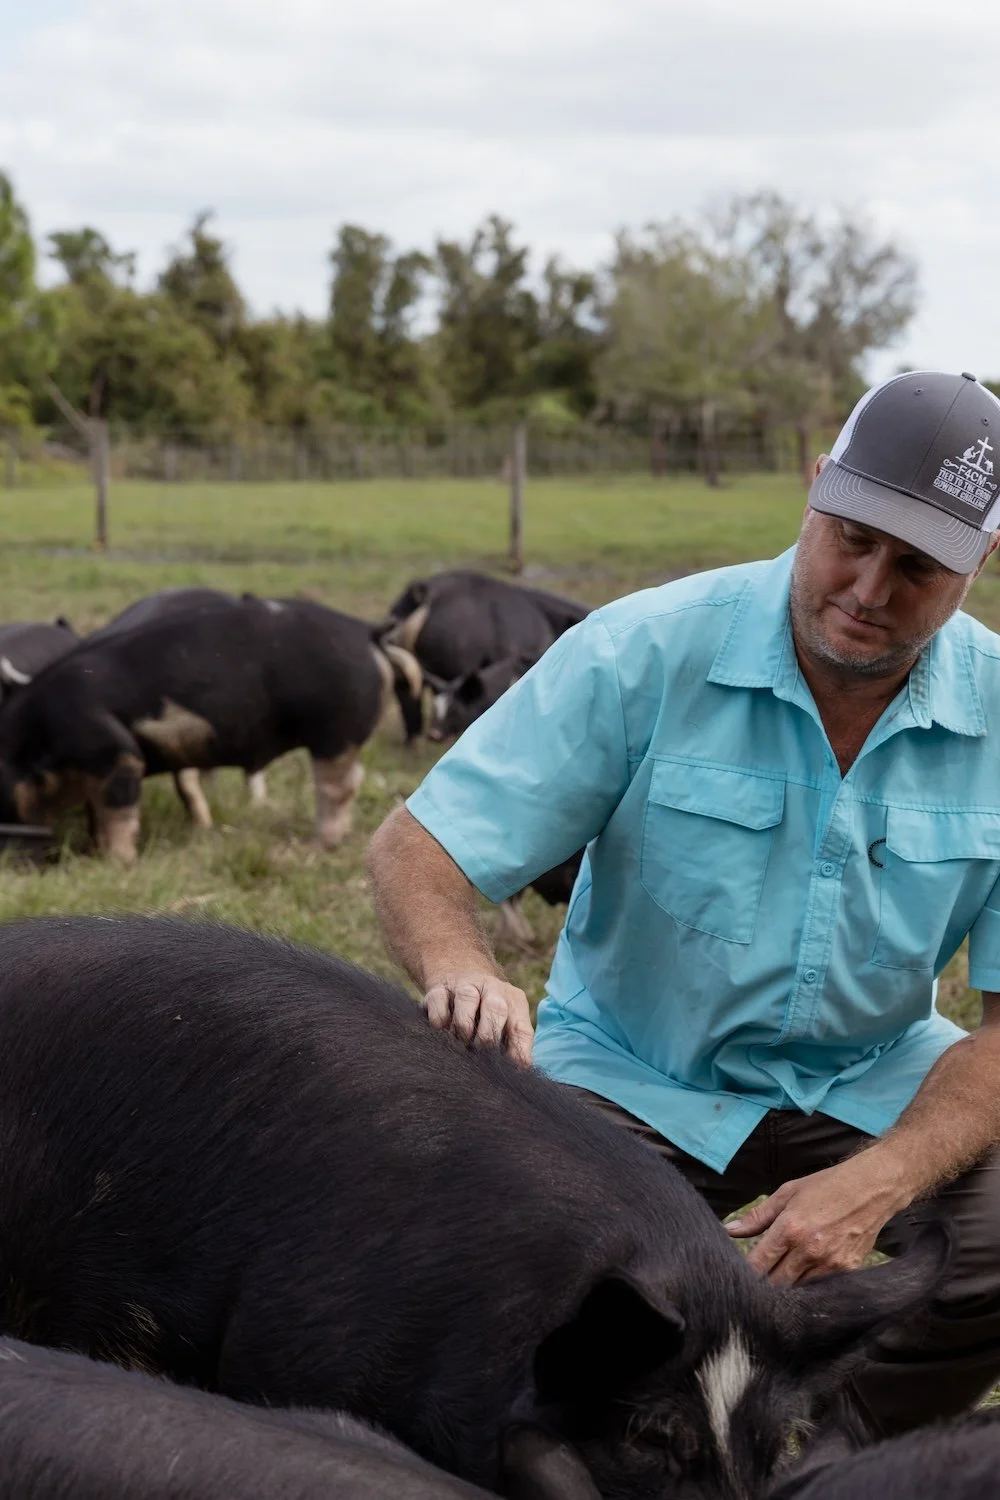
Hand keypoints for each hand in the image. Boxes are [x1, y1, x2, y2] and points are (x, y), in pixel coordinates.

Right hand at [423, 972, 533, 1065]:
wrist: (458, 977)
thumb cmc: (485, 1014)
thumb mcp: (505, 1024)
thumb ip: (512, 1047)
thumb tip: (518, 1072)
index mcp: (514, 1002)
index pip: (522, 1029)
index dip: (518, 1053)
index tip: (512, 1072)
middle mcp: (492, 990)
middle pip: (496, 1008)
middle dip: (487, 1038)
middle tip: (479, 1055)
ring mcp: (465, 986)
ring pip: (467, 999)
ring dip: (463, 1028)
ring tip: (460, 1044)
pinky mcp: (439, 989)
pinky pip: (439, 1002)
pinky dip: (439, 1021)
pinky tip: (442, 1032)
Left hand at [725, 1156, 905, 1285]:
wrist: (871, 1189)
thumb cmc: (826, 1186)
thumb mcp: (787, 1193)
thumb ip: (758, 1216)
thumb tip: (729, 1231)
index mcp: (790, 1228)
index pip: (758, 1264)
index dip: (746, 1273)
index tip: (739, 1275)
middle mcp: (808, 1250)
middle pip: (776, 1284)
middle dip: (763, 1285)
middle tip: (756, 1282)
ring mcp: (829, 1263)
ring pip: (798, 1290)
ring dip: (786, 1288)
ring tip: (778, 1281)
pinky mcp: (847, 1271)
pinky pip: (820, 1288)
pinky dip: (809, 1286)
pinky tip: (803, 1278)